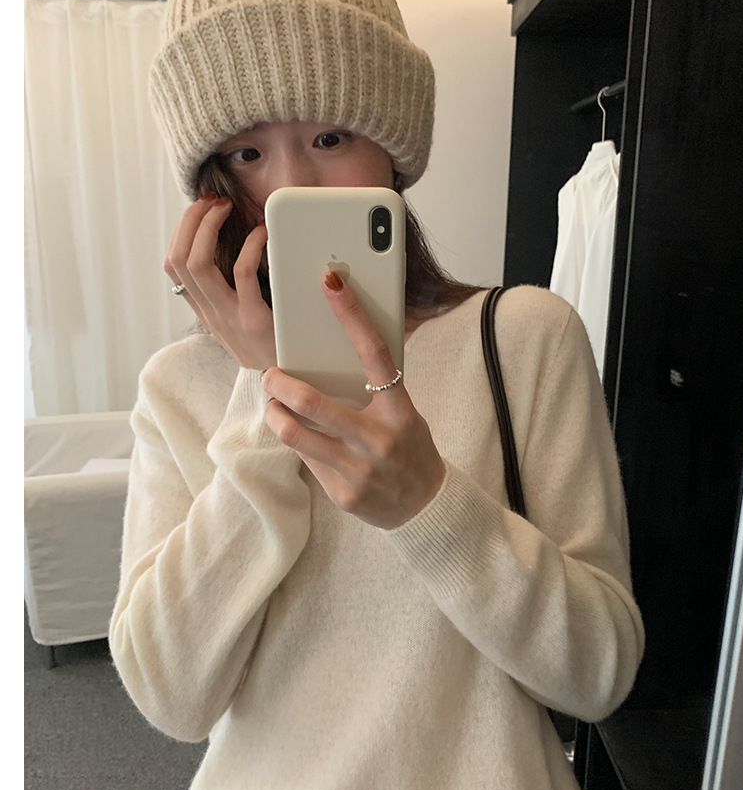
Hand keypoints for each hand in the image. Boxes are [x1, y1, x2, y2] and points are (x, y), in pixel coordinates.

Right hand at [163, 193, 275, 370]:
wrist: (292, 387)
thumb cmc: (274, 346)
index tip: (201, 210)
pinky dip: (250, 244)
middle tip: (213, 201)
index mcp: (205, 311)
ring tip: (227, 208)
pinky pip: (241, 272)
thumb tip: (234, 245)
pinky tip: (262, 233)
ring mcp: (229, 318)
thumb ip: (233, 290)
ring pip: (196, 263)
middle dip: (191, 220)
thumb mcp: (243, 320)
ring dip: (208, 225)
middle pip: (178, 258)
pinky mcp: (255, 321)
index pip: (173, 265)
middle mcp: (210, 314)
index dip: (182, 231)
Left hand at [262, 272, 445, 529]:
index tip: (331, 282)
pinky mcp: (343, 493)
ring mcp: (359, 470)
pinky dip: (298, 443)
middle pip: (314, 403)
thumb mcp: (405, 415)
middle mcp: (378, 439)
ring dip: (276, 414)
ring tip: (274, 405)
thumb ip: (376, 392)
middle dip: (281, 384)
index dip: (351, 314)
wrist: (425, 507)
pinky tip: (301, 437)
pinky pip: (306, 460)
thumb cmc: (409, 448)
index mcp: (400, 410)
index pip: (375, 353)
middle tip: (271, 375)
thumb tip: (334, 355)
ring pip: (296, 434)